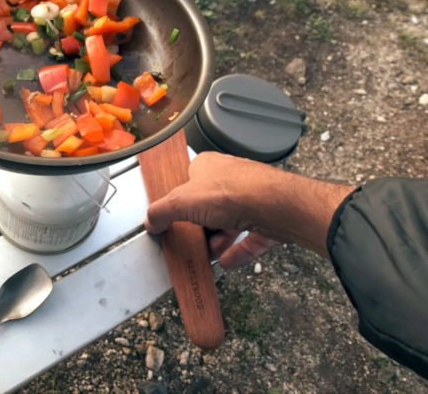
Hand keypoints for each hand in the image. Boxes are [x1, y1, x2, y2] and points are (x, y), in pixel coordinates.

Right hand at [145, 152, 353, 268]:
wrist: (278, 206)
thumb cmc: (235, 192)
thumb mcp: (182, 201)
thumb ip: (161, 212)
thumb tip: (150, 221)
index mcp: (208, 166)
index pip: (187, 182)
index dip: (179, 202)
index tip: (171, 219)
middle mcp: (231, 179)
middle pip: (208, 207)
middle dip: (200, 228)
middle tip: (191, 241)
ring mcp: (252, 199)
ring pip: (230, 223)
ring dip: (218, 242)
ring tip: (209, 255)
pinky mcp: (267, 220)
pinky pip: (250, 239)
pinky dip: (238, 252)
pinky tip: (227, 262)